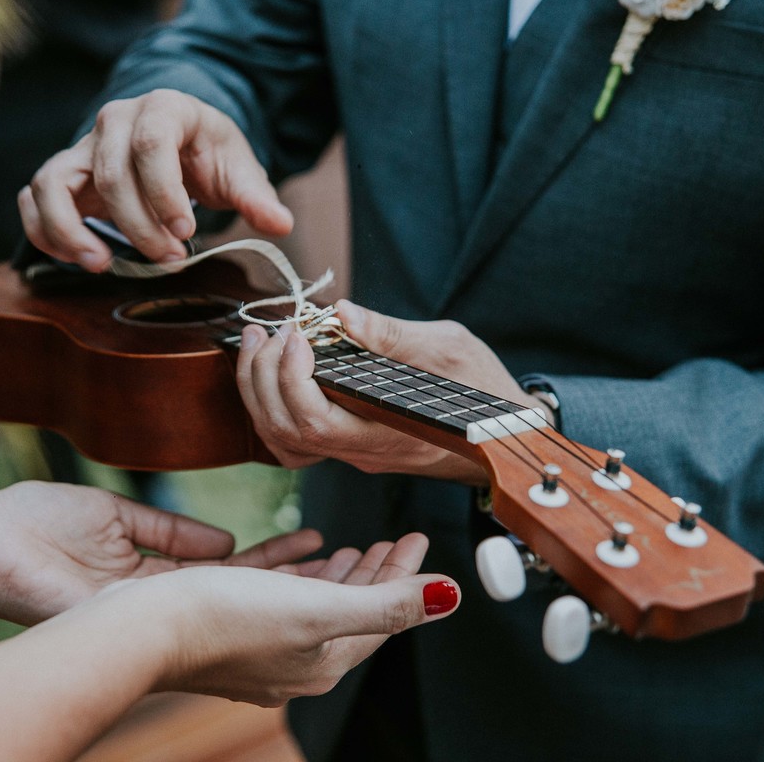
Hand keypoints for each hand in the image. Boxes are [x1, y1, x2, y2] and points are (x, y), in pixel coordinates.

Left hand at [0, 481, 322, 625]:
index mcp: (155, 575)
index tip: (319, 542)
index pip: (232, 569)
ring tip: (338, 570)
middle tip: (352, 563)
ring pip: (231, 605)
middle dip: (297, 579)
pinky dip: (244, 593)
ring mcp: (150, 614)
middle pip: (242, 592)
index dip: (277, 558)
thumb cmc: (34, 521)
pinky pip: (200, 606)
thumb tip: (227, 543)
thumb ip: (174, 531)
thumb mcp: (120, 514)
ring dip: (285, 588)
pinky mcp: (133, 618)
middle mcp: (162, 601)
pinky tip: (284, 583)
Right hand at [19, 90, 292, 269]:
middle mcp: (115, 120)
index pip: (152, 143)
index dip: (164, 193)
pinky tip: (78, 259)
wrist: (180, 143)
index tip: (186, 232)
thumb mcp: (238, 170)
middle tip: (170, 258)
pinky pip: (34, 199)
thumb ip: (256, 197)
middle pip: (110, 172)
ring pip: (53, 182)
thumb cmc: (208, 154)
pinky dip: (45, 231)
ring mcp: (82, 147)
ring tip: (101, 265)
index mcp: (164, 108)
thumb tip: (281, 224)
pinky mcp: (62, 174)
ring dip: (72, 230)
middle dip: (138, 225)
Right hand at [119, 532, 459, 706]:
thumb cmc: (222, 619)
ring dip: (339, 578)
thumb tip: (449, 597)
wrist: (138, 632)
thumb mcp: (319, 608)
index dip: (405, 575)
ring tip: (352, 550)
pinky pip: (281, 605)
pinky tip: (293, 560)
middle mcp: (295, 664)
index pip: (383, 616)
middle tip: (394, 542)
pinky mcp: (229, 636)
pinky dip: (299, 580)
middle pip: (352, 614)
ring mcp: (260, 653)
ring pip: (316, 610)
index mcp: (323, 662)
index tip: (416, 537)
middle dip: (376, 575)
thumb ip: (387, 604)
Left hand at [235, 300, 543, 481]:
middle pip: (286, 431)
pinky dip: (272, 403)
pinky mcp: (350, 442)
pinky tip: (273, 368)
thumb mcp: (450, 350)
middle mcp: (363, 452)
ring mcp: (354, 451)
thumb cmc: (483, 392)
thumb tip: (341, 312)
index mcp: (388, 434)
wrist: (504, 432)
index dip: (292, 379)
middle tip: (265, 332)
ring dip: (259, 391)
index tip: (296, 335)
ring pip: (283, 439)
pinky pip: (294, 436)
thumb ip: (393, 334)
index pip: (316, 423)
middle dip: (262, 378)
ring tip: (259, 343)